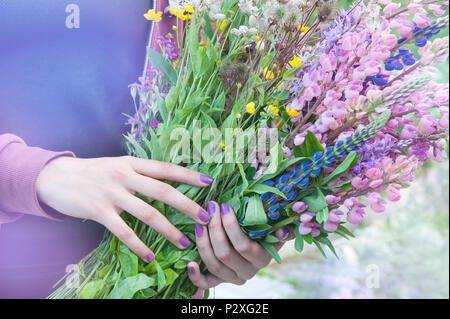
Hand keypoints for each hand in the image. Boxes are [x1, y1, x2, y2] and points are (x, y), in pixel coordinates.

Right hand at [36, 156, 213, 261]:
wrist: (55, 176)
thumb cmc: (92, 172)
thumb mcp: (117, 165)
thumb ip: (139, 172)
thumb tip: (166, 182)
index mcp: (132, 163)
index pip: (166, 168)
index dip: (188, 175)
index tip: (209, 182)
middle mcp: (125, 176)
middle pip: (163, 190)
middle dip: (187, 204)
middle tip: (205, 217)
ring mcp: (112, 193)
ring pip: (147, 213)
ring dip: (168, 230)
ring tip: (184, 242)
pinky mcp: (99, 211)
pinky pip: (124, 231)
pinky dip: (139, 245)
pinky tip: (150, 257)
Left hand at [187, 201, 293, 290]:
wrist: (257, 246)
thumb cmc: (266, 231)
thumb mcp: (276, 229)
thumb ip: (284, 229)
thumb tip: (284, 230)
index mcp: (261, 259)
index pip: (243, 245)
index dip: (231, 226)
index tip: (223, 206)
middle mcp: (247, 272)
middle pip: (225, 253)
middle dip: (214, 228)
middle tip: (210, 208)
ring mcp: (232, 277)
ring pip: (213, 264)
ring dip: (203, 242)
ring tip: (199, 223)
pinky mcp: (219, 280)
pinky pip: (206, 283)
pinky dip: (195, 276)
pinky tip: (190, 263)